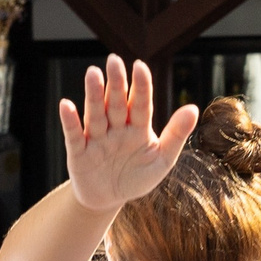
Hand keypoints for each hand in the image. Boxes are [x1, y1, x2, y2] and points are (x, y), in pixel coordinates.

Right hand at [59, 56, 199, 213]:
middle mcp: (116, 128)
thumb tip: (193, 108)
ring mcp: (97, 138)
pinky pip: (74, 134)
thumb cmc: (137, 178)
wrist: (109, 199)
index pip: (141, 104)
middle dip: (116, 83)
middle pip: (116, 103)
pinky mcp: (79, 152)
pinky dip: (70, 121)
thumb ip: (176, 135)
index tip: (140, 66)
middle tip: (113, 60)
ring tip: (93, 73)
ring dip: (94, 95)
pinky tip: (66, 105)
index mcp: (138, 128)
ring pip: (96, 114)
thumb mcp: (162, 160)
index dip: (141, 86)